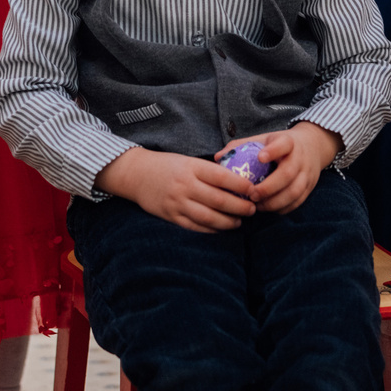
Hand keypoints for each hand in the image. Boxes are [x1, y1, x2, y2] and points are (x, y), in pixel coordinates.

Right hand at [96, 146, 258, 232]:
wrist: (136, 174)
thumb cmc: (167, 166)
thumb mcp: (188, 161)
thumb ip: (208, 171)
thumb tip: (238, 180)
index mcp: (192, 167)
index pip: (222, 177)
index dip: (241, 185)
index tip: (253, 189)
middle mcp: (185, 185)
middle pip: (219, 200)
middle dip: (240, 206)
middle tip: (253, 209)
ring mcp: (177, 203)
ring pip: (209, 217)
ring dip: (228, 221)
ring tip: (239, 221)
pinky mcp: (171, 216)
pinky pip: (195, 226)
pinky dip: (211, 229)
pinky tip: (221, 228)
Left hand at [221, 123, 339, 216]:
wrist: (312, 147)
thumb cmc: (279, 145)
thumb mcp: (264, 139)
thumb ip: (241, 146)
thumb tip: (218, 158)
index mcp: (288, 142)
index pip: (284, 144)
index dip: (273, 151)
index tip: (260, 157)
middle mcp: (300, 158)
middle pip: (289, 173)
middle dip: (269, 187)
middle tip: (252, 195)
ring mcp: (307, 173)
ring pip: (295, 191)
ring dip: (275, 202)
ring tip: (258, 206)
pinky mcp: (310, 187)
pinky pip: (298, 201)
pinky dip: (283, 208)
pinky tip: (269, 209)